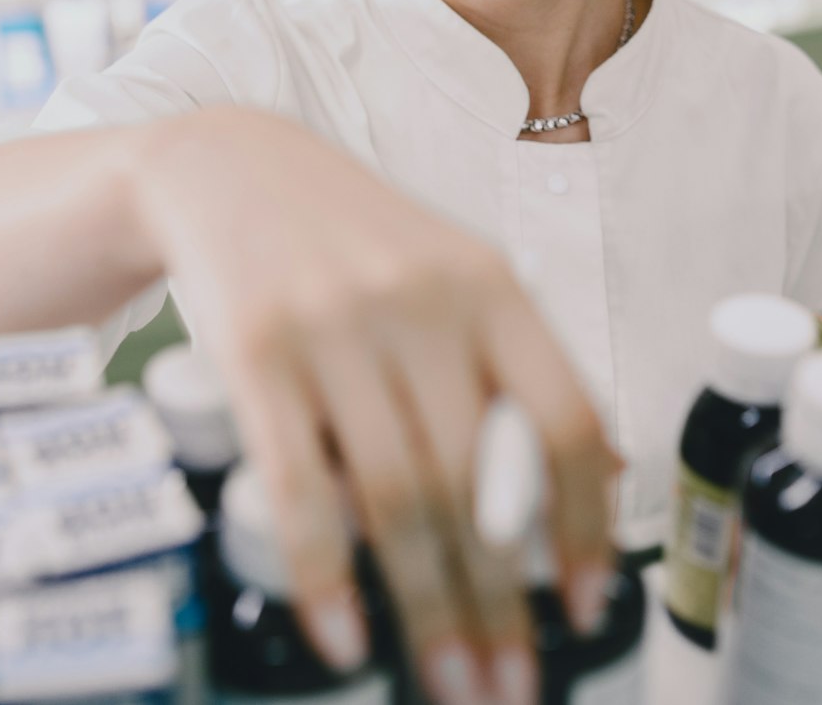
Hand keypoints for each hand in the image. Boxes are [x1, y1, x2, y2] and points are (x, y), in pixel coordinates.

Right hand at [135, 107, 619, 704]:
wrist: (224, 168)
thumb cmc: (351, 241)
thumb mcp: (452, 274)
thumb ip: (513, 364)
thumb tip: (596, 478)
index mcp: (489, 287)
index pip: (566, 420)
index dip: (583, 525)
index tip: (585, 605)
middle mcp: (420, 303)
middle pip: (478, 481)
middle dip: (499, 605)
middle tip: (508, 688)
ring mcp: (334, 327)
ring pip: (396, 497)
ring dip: (427, 609)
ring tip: (447, 681)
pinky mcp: (255, 352)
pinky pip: (299, 488)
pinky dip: (324, 576)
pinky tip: (343, 633)